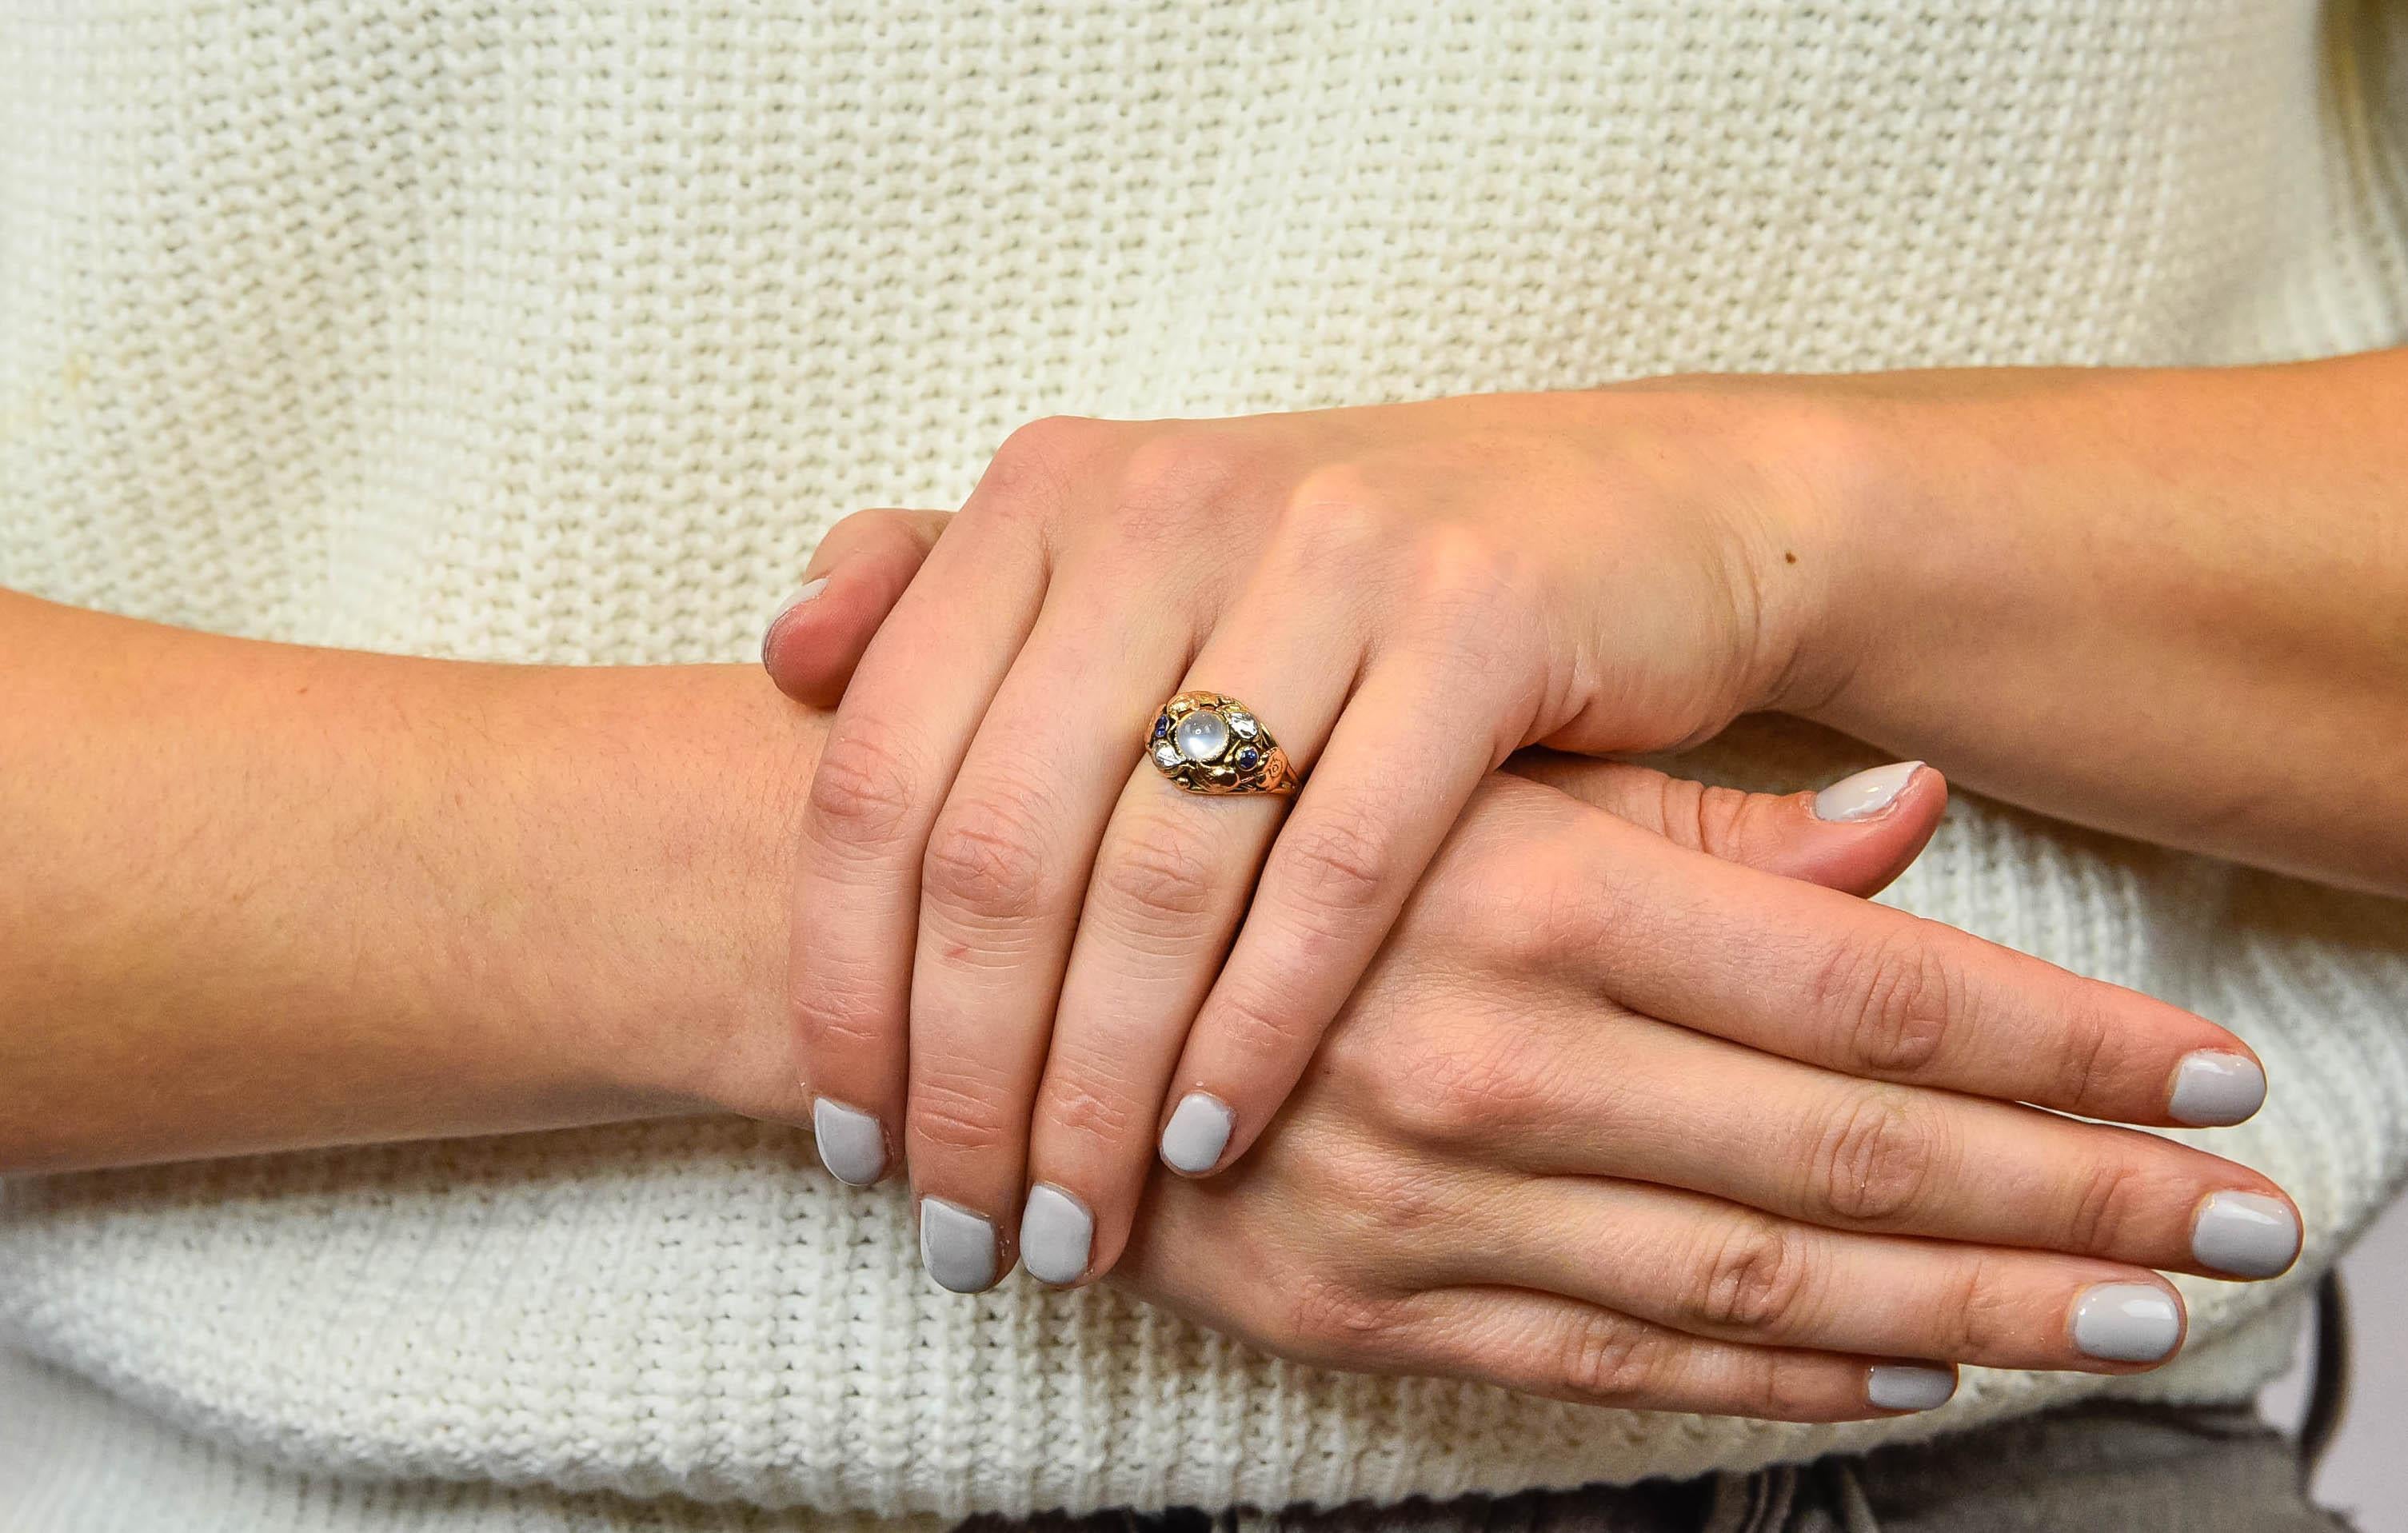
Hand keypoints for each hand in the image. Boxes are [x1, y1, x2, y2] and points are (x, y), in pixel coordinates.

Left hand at [769, 389, 1854, 1289]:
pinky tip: (1209, 1141)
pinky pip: (1339, 872)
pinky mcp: (1477, 618)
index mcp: (1053, 490)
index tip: (851, 1144)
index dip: (841, 981)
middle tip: (959, 1230)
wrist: (1626, 514)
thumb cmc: (1347, 586)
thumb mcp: (1147, 565)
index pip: (878, 770)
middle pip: (1000, 846)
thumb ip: (949, 595)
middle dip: (964, 1075)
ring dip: (1098, 1085)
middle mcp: (1168, 498)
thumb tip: (780, 655)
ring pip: (1159, 876)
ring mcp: (1327, 549)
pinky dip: (1259, 1027)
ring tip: (1074, 1224)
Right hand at [1107, 766, 2296, 1418]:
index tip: (2203, 1076)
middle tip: (2243, 1223)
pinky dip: (1768, 1378)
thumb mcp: (1434, 769)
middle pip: (1850, 1153)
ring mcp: (1423, 1204)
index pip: (1867, 991)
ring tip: (2129, 1313)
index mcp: (1529, 893)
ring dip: (1964, 1304)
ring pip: (1755, 1278)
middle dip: (2069, 1195)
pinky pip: (1603, 1363)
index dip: (2057, 1045)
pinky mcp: (1355, 1309)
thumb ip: (1680, 816)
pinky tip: (1896, 1373)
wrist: (964, 961)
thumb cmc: (1217, 819)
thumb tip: (1905, 819)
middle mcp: (1491, 1059)